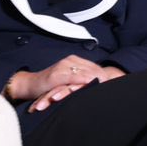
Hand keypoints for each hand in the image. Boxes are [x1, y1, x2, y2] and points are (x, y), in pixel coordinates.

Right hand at [8, 55, 122, 110]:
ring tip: (109, 85)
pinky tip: (92, 84)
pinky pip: (74, 77)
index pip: (95, 68)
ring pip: (86, 72)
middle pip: (94, 69)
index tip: (116, 82)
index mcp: (75, 61)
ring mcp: (64, 66)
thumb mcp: (67, 80)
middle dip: (105, 77)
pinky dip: (84, 81)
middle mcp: (71, 61)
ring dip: (98, 79)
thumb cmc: (49, 85)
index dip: (106, 75)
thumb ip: (80, 80)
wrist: (30, 85)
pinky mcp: (57, 74)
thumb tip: (97, 83)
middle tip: (116, 85)